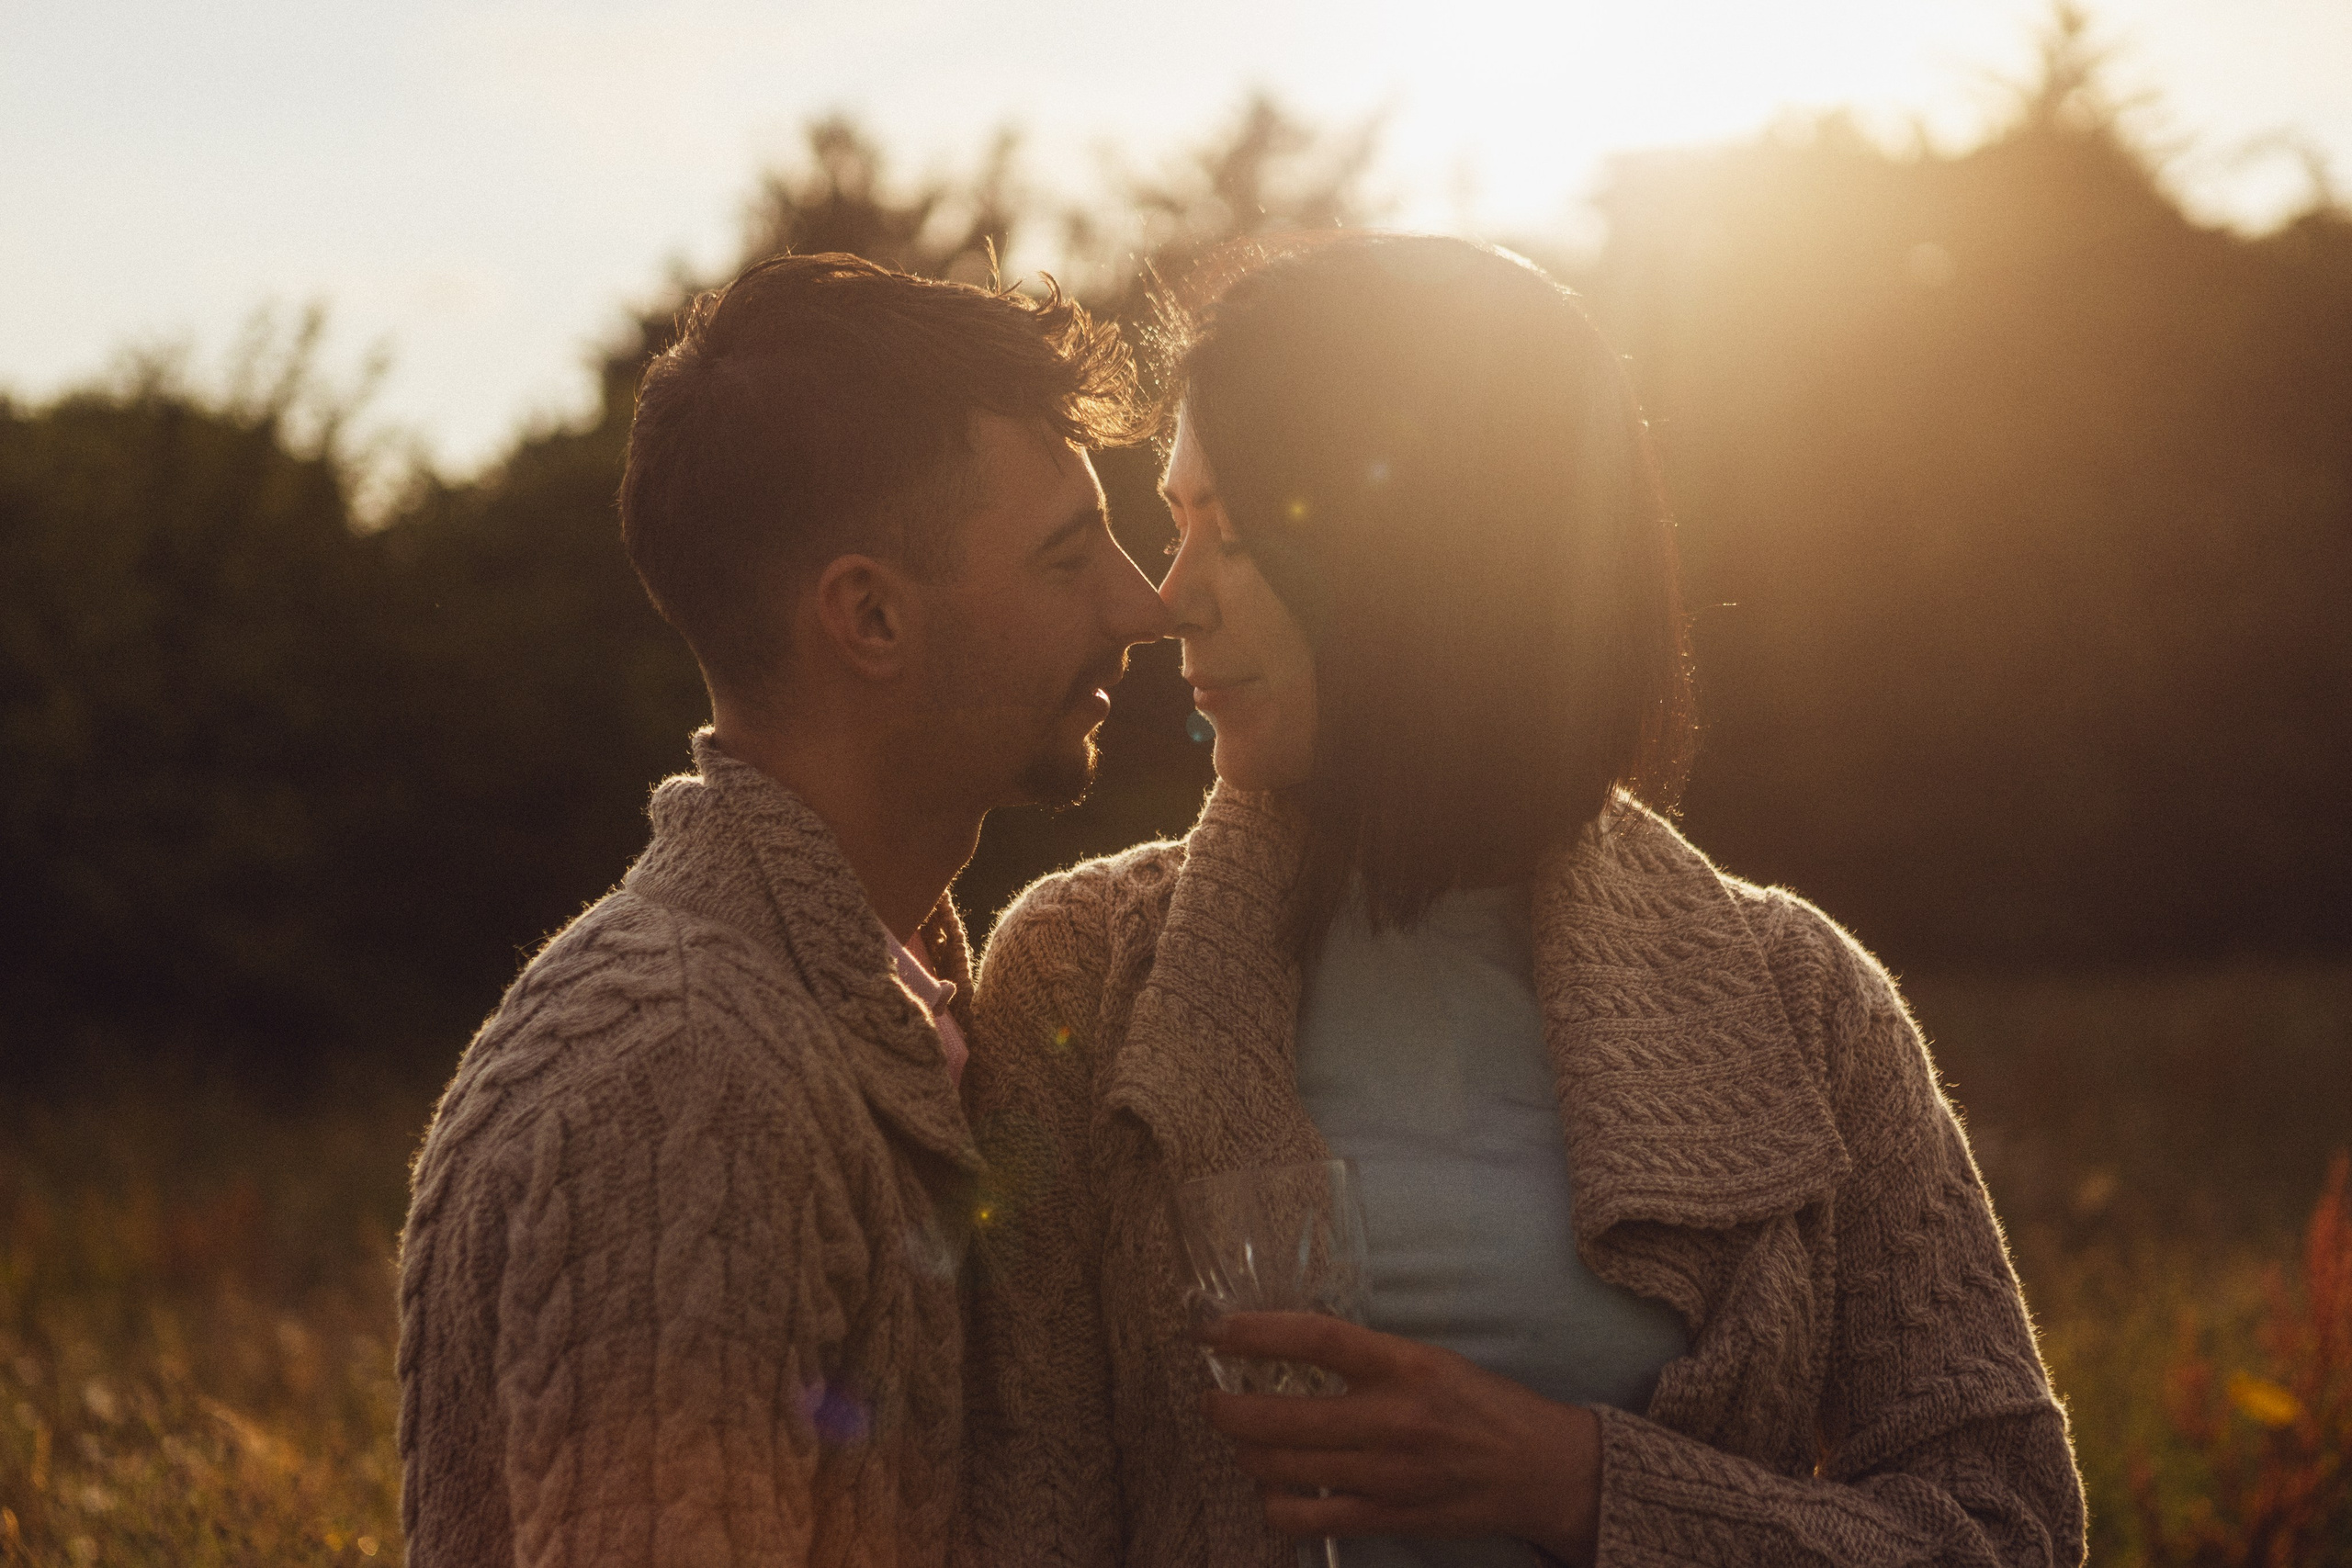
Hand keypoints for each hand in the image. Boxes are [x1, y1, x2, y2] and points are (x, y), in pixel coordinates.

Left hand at [1198, 1311, 1600, 1564]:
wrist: (1540, 1469)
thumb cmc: (1481, 1405)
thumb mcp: (1430, 1359)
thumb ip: (1367, 1358)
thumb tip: (1291, 1348)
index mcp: (1405, 1365)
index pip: (1316, 1339)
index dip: (1255, 1333)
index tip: (1214, 1331)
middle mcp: (1392, 1418)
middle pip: (1280, 1417)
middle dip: (1227, 1411)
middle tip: (1213, 1401)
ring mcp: (1386, 1475)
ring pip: (1282, 1470)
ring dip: (1247, 1456)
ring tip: (1246, 1444)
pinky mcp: (1386, 1517)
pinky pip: (1306, 1519)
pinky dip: (1276, 1505)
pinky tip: (1276, 1491)